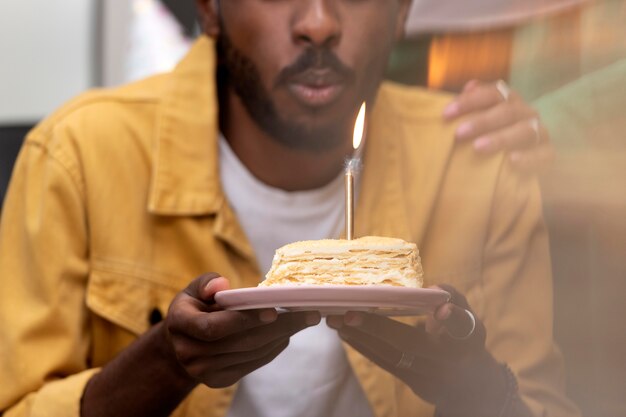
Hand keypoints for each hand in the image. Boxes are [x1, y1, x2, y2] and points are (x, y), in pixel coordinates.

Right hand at [164, 273, 320, 387]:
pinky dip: (274, 348)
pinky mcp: (220, 380)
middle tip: (308, 314)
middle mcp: (190, 352)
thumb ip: (207, 283)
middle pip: (241, 342)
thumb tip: (222, 285)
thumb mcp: (193, 290)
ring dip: (282, 336)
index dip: (244, 320)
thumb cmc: (193, 308)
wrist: (181, 344)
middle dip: (279, 327)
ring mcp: (205, 371)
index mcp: (180, 324)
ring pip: (252, 353)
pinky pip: (253, 364)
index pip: (213, 327)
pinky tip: (287, 334)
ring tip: (303, 321)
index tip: (273, 311)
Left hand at [327, 285, 509, 416]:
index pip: (463, 329)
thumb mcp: (470, 321)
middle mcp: (448, 361)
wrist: (471, 386)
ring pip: (391, 357)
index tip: (441, 310)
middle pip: (412, 345)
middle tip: (348, 314)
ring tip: (335, 321)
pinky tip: (345, 333)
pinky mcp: (414, 383)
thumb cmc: (465, 341)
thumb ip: (454, 301)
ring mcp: (429, 376)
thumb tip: (432, 288)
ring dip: (360, 338)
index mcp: (467, 341)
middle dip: (378, 329)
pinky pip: (385, 363)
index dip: (453, 319)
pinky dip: (363, 347)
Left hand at [443, 79, 553, 172]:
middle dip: (481, 121)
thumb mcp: (483, 122)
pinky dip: (528, 157)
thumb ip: (475, 105)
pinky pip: (543, 154)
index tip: (445, 114)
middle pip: (506, 111)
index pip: (491, 93)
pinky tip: (512, 161)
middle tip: (458, 133)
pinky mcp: (548, 153)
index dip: (469, 101)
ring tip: (478, 147)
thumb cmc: (496, 138)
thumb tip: (469, 85)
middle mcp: (526, 112)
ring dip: (500, 138)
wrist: (525, 163)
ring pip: (525, 130)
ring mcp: (540, 131)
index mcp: (509, 101)